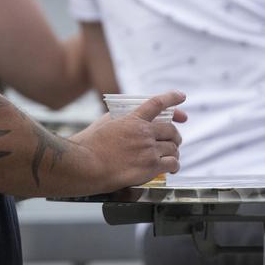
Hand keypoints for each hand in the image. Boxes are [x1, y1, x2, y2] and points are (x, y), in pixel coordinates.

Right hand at [71, 91, 185, 190]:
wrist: (84, 165)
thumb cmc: (88, 146)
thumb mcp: (104, 122)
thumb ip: (121, 119)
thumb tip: (130, 118)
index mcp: (132, 119)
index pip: (158, 103)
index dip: (172, 98)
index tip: (181, 96)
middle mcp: (144, 132)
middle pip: (171, 130)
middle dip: (175, 135)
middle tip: (175, 141)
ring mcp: (148, 149)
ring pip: (173, 148)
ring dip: (174, 152)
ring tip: (172, 157)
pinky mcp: (150, 166)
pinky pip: (172, 163)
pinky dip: (174, 165)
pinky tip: (172, 168)